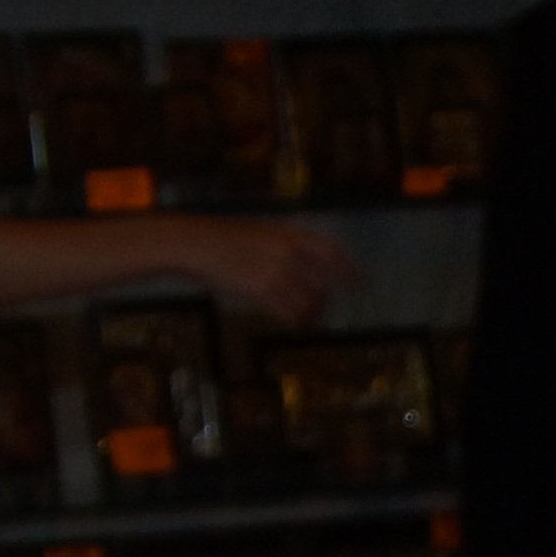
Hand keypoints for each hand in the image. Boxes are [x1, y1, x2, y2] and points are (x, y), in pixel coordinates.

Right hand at [176, 220, 347, 326]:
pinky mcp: (262, 289)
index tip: (359, 284)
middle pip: (321, 282)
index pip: (331, 252)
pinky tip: (295, 325)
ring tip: (308, 321)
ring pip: (309, 300)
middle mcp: (288, 251)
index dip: (348, 269)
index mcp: (290, 232)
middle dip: (325, 300)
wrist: (196, 245)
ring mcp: (276, 270)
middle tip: (323, 310)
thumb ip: (286, 244)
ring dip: (312, 315)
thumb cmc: (225, 238)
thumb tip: (308, 265)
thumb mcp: (262, 231)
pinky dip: (296, 321)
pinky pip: (290, 311)